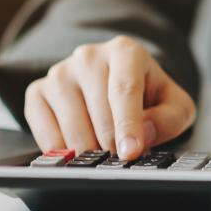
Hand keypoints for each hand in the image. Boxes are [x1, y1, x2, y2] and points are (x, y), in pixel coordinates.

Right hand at [23, 36, 195, 159]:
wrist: (117, 85)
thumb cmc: (148, 95)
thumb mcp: (174, 104)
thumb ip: (169, 118)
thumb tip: (142, 134)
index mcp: (125, 51)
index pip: (124, 89)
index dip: (127, 124)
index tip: (130, 153)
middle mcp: (88, 56)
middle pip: (99, 111)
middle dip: (112, 144)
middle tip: (120, 159)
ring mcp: (60, 73)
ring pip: (71, 124)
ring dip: (89, 150)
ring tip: (102, 154)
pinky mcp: (37, 92)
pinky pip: (44, 132)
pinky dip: (62, 151)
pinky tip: (76, 153)